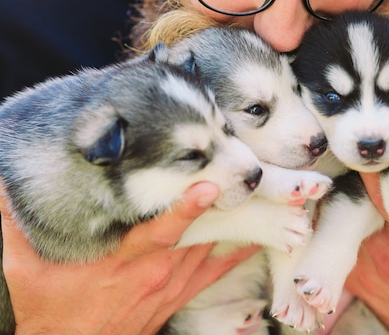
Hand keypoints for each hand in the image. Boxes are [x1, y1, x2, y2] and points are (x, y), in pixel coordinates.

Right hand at [0, 181, 258, 334]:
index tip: (208, 187)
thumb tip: (0, 187)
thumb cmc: (50, 314)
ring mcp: (169, 287)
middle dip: (221, 208)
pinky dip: (233, 256)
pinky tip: (253, 240)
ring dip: (231, 226)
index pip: (161, 231)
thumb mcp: (23, 273)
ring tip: (257, 199)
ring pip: (209, 251)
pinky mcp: (175, 298)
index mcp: (122, 263)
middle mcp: (153, 273)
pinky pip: (212, 274)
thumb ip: (13, 229)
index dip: (186, 209)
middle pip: (197, 236)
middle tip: (246, 180)